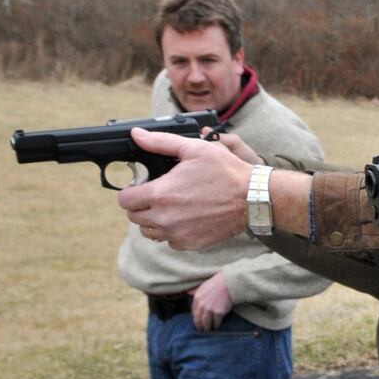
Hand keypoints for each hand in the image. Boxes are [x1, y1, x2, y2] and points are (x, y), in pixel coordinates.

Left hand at [118, 127, 251, 248]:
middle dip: (142, 205)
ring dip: (154, 221)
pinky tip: (187, 219)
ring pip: (149, 232)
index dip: (132, 191)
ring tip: (172, 208)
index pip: (125, 200)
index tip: (144, 187)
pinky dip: (173, 232)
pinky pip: (169, 241)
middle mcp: (164, 218)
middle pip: (134, 217)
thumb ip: (160, 142)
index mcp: (160, 194)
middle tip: (160, 195)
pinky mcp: (190, 244)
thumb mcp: (194, 149)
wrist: (253, 199)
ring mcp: (177, 233)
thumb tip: (136, 134)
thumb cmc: (226, 171)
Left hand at [188, 273, 232, 330]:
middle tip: (201, 330)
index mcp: (197, 298)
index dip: (195, 319)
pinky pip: (216, 322)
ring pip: (206, 323)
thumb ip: (194, 291)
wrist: (228, 283)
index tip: (197, 322)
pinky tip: (216, 326)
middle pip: (198, 320)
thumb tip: (188, 292)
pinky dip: (216, 325)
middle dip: (199, 326)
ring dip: (207, 328)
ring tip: (208, 330)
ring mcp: (210, 309)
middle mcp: (201, 305)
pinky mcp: (218, 312)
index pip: (193, 313)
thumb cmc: (216, 283)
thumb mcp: (202, 285)